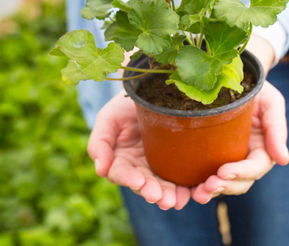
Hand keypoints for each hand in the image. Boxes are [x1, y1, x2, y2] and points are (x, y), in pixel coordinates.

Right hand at [87, 91, 191, 209]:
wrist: (150, 89)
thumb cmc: (125, 104)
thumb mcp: (108, 118)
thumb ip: (99, 143)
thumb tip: (100, 171)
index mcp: (120, 160)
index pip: (122, 174)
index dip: (129, 179)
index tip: (138, 181)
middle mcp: (139, 167)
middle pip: (145, 184)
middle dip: (153, 191)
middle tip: (163, 198)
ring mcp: (158, 165)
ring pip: (162, 186)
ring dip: (169, 195)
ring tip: (176, 199)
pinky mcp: (176, 162)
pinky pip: (180, 178)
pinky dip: (185, 187)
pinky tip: (189, 192)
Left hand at [191, 81, 288, 203]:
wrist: (234, 77)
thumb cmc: (257, 90)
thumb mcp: (271, 103)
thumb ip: (277, 129)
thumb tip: (284, 160)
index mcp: (263, 150)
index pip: (255, 167)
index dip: (241, 172)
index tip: (223, 171)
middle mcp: (246, 159)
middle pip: (239, 182)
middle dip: (225, 187)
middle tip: (207, 186)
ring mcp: (229, 159)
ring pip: (223, 183)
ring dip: (210, 191)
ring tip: (196, 194)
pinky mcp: (212, 156)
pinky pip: (206, 174)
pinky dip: (197, 184)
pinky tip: (187, 188)